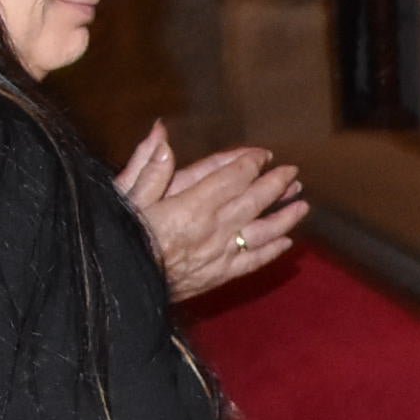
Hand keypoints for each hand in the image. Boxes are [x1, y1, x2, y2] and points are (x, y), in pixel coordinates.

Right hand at [119, 123, 307, 299]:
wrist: (117, 288)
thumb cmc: (116, 239)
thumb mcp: (125, 198)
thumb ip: (148, 165)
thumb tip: (161, 131)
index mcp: (192, 205)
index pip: (232, 177)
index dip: (251, 163)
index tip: (264, 155)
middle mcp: (212, 228)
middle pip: (254, 200)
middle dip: (276, 184)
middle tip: (292, 172)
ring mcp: (219, 254)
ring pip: (262, 231)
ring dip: (285, 217)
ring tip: (303, 205)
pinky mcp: (218, 276)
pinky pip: (252, 261)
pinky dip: (271, 251)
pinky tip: (286, 244)